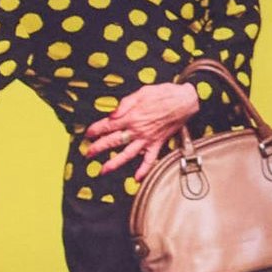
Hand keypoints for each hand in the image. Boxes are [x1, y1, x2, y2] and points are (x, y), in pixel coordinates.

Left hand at [83, 82, 202, 175]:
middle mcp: (137, 130)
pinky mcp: (158, 143)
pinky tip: (137, 178)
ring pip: (128, 153)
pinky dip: (144, 169)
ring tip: (104, 170)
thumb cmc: (163, 94)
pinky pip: (150, 159)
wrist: (185, 102)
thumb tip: (111, 114)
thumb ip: (124, 104)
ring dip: (115, 162)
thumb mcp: (141, 92)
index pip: (108, 125)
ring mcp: (148, 138)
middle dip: (99, 147)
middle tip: (88, 154)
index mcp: (131, 116)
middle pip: (114, 141)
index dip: (96, 130)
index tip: (87, 135)